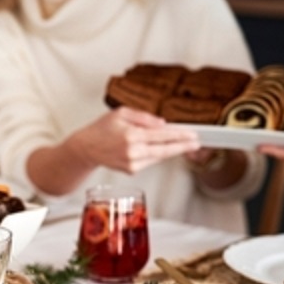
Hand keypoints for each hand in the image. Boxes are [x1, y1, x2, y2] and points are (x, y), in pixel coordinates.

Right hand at [76, 107, 199, 173]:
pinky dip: (156, 154)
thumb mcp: (122, 113)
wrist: (86, 148)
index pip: (162, 135)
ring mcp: (132, 163)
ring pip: (159, 156)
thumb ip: (144, 117)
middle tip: (196, 143)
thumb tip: (162, 124)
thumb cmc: (102, 129)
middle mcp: (132, 151)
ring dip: (171, 150)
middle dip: (182, 146)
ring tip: (184, 144)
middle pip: (164, 150)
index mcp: (131, 135)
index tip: (192, 134)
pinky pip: (150, 161)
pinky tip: (158, 148)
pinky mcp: (131, 170)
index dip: (179, 135)